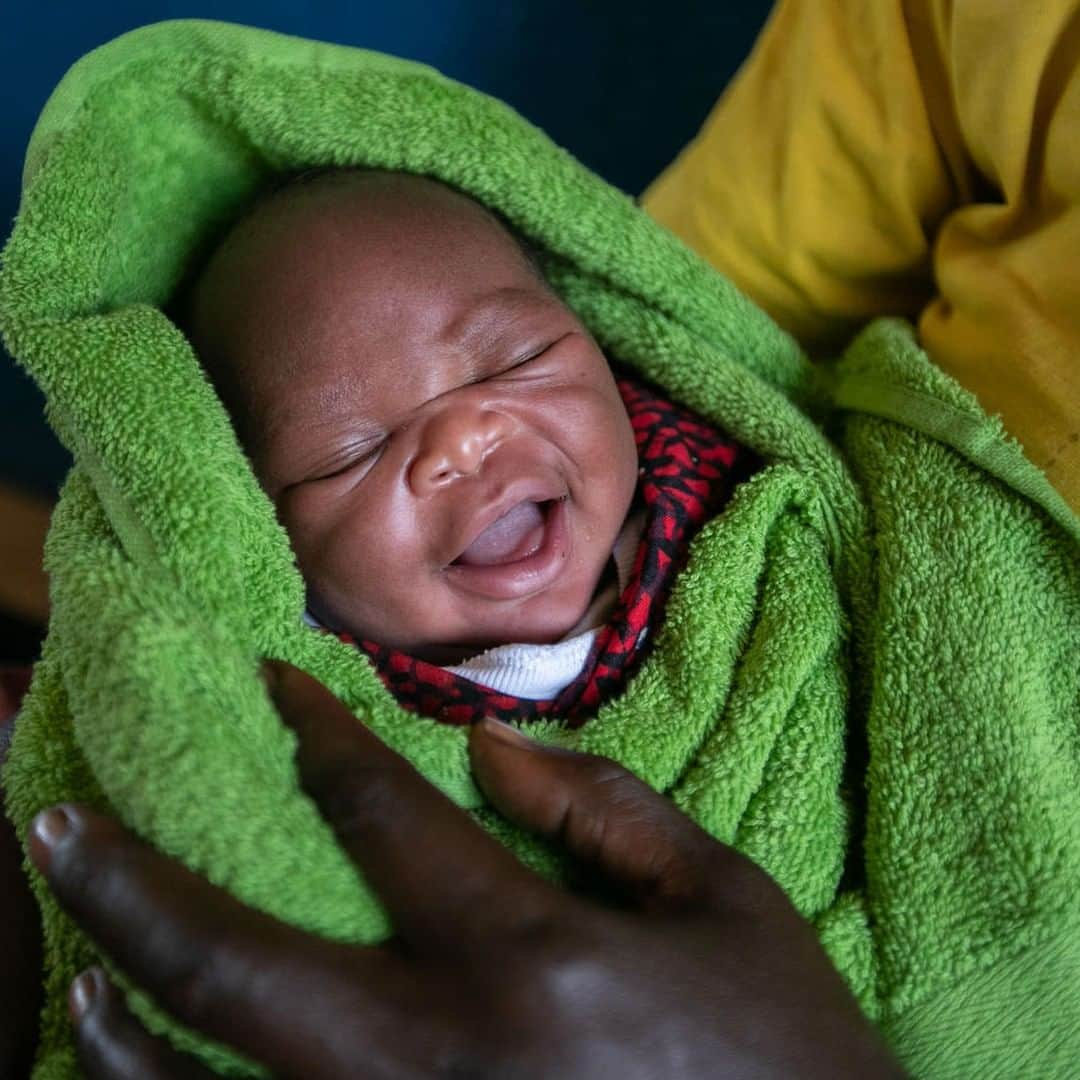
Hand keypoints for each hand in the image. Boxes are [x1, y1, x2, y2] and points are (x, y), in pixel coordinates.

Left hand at [29, 662, 902, 1078]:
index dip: (318, 736)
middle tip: (56, 832)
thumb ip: (603, 808)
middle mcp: (444, 1055)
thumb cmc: (788, 1051)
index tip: (276, 686)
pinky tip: (151, 1072)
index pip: (384, 817)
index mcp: (531, 953)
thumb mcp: (725, 899)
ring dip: (133, 1025)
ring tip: (78, 958)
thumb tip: (484, 752)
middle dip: (136, 889)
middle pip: (245, 967)